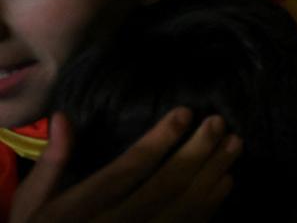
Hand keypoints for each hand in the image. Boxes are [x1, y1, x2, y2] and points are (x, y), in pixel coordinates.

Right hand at [11, 109, 240, 222]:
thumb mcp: (34, 204)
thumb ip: (53, 163)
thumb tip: (64, 117)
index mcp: (76, 212)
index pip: (125, 172)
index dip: (158, 141)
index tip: (185, 113)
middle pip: (163, 188)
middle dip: (196, 152)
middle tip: (218, 123)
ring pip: (183, 210)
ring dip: (213, 175)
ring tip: (233, 145)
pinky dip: (210, 206)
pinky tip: (225, 181)